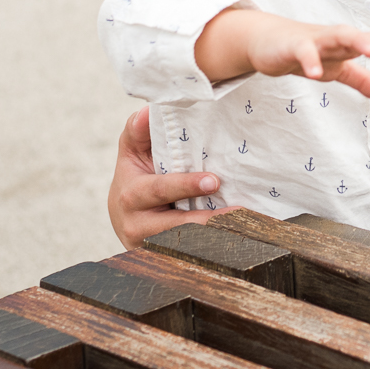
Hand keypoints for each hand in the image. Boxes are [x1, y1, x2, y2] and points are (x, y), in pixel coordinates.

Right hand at [108, 106, 241, 248]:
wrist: (124, 217)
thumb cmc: (134, 176)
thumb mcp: (131, 152)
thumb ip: (137, 131)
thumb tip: (148, 110)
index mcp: (130, 194)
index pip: (159, 189)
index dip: (185, 186)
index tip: (213, 181)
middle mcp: (137, 225)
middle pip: (176, 225)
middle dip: (208, 219)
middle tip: (238, 210)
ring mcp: (151, 246)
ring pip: (186, 245)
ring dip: (216, 238)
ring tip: (245, 227)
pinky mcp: (165, 258)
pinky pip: (190, 255)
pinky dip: (213, 249)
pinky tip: (237, 241)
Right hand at [197, 8, 369, 100]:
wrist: (267, 42)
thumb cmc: (307, 51)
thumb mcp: (336, 68)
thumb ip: (360, 79)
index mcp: (350, 43)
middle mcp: (337, 37)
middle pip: (365, 38)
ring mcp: (315, 39)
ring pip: (340, 36)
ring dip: (357, 42)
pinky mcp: (292, 46)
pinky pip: (303, 52)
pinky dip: (310, 61)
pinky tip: (315, 74)